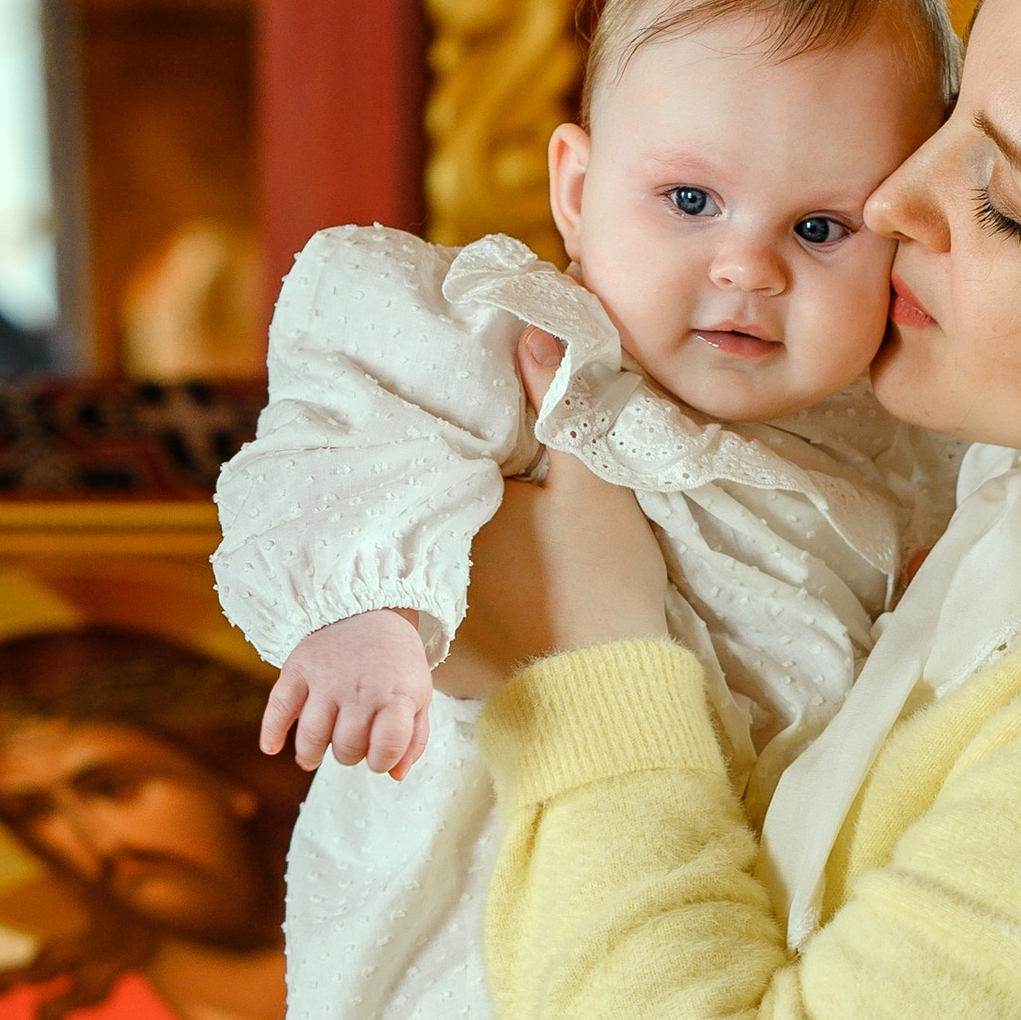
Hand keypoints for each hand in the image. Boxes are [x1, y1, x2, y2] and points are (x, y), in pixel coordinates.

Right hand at [261, 609, 433, 775]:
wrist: (368, 609)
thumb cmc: (395, 663)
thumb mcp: (418, 695)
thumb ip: (413, 737)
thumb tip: (396, 774)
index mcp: (396, 694)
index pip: (387, 746)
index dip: (382, 761)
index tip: (379, 757)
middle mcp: (361, 689)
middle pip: (347, 747)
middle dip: (350, 755)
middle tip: (350, 745)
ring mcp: (326, 679)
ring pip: (313, 736)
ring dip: (311, 754)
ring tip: (313, 757)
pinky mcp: (298, 669)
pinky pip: (279, 707)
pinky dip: (272, 731)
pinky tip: (272, 747)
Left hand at [432, 328, 671, 695]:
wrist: (607, 692)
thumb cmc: (599, 579)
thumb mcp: (591, 482)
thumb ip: (558, 402)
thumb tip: (529, 326)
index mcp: (456, 509)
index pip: (431, 459)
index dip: (439, 440)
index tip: (438, 414)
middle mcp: (423, 562)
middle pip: (416, 511)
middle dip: (422, 491)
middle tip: (431, 465)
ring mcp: (427, 618)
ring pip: (414, 562)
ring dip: (419, 544)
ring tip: (431, 517)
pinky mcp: (440, 664)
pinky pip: (420, 619)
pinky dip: (427, 601)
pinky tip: (444, 584)